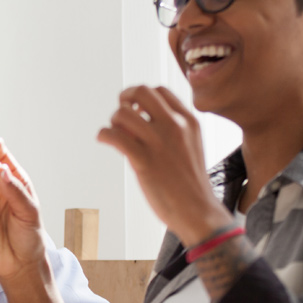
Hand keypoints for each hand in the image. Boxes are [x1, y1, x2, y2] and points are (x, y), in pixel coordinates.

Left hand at [96, 86, 230, 245]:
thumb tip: (137, 122)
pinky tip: (104, 140)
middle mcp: (175, 126)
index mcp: (188, 121)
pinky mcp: (144, 161)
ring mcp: (159, 142)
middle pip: (141, 91)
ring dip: (113, 122)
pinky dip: (103, 135)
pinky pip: (114, 136)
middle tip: (120, 116)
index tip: (136, 109)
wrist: (198, 212)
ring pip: (123, 113)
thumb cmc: (191, 183)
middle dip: (125, 99)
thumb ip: (170, 130)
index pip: (159, 91)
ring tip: (115, 135)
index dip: (141, 97)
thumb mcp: (190, 146)